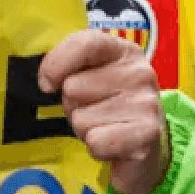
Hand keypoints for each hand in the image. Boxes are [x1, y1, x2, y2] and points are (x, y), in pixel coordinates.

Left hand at [39, 29, 169, 193]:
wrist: (144, 144)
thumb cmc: (108, 105)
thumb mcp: (90, 75)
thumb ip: (67, 64)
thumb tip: (47, 83)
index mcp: (123, 51)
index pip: (84, 44)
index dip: (57, 64)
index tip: (48, 84)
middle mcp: (139, 72)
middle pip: (73, 87)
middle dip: (74, 105)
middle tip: (94, 111)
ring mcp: (146, 103)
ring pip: (81, 119)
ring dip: (86, 129)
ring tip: (105, 127)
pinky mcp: (147, 134)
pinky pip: (96, 142)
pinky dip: (97, 149)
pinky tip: (113, 144)